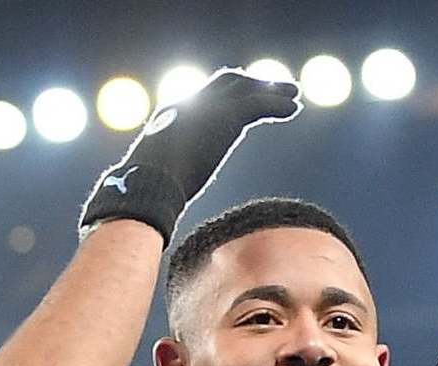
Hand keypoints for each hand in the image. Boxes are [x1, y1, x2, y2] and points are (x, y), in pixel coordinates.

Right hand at [81, 68, 299, 239]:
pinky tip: (293, 109)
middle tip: (273, 88)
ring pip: (246, 89)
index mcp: (170, 115)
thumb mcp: (155, 184)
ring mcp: (207, 107)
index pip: (201, 96)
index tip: (242, 101)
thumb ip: (164, 186)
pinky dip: (277, 104)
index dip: (225, 96)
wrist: (146, 186)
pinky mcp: (225, 117)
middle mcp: (189, 102)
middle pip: (226, 83)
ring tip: (293, 94)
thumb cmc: (144, 194)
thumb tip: (158, 211)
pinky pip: (259, 104)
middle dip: (251, 84)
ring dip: (271, 89)